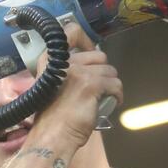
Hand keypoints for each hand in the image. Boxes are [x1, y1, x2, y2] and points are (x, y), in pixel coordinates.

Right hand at [32, 23, 120, 150]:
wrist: (51, 136)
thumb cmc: (51, 117)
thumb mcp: (51, 86)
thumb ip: (66, 71)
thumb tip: (90, 63)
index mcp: (50, 59)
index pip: (71, 31)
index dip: (86, 39)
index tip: (89, 49)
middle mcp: (64, 61)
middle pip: (99, 55)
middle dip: (102, 71)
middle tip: (98, 86)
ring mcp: (78, 72)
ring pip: (110, 71)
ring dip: (110, 85)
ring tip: (102, 98)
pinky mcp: (92, 85)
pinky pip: (115, 84)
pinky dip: (117, 95)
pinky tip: (111, 103)